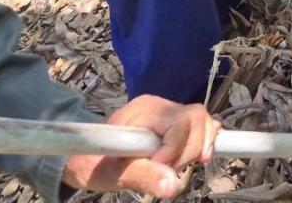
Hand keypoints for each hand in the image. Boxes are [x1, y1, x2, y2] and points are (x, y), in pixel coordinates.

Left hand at [62, 95, 219, 197]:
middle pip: (196, 119)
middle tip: (167, 171)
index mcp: (144, 110)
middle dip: (188, 152)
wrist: (87, 159)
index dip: (175, 150)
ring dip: (197, 150)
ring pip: (203, 122)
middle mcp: (160, 106)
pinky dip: (204, 143)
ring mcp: (169, 113)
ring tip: (174, 166)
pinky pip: (202, 126)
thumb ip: (144, 176)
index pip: (180, 122)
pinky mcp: (176, 124)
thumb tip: (174, 186)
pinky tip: (196, 157)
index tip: (160, 169)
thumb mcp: (113, 173)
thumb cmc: (94, 164)